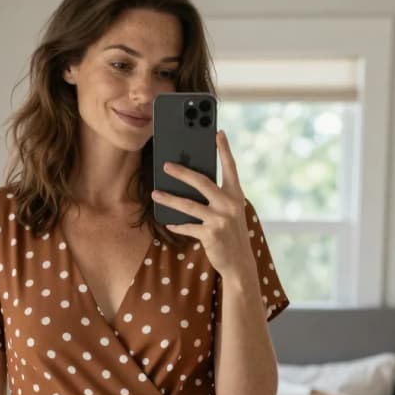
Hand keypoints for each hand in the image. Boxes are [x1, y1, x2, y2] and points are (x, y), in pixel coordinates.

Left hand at [151, 129, 248, 276]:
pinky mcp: (210, 234)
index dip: (224, 149)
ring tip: (154, 193)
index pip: (230, 167)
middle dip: (182, 172)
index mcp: (236, 195)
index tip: (217, 132)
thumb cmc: (231, 232)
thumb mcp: (230, 211)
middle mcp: (229, 204)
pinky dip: (177, 225)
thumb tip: (191, 183)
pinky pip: (187, 226)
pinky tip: (168, 222)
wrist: (239, 262)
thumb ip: (217, 197)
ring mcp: (220, 219)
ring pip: (188, 205)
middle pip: (202, 182)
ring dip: (169, 199)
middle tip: (166, 165)